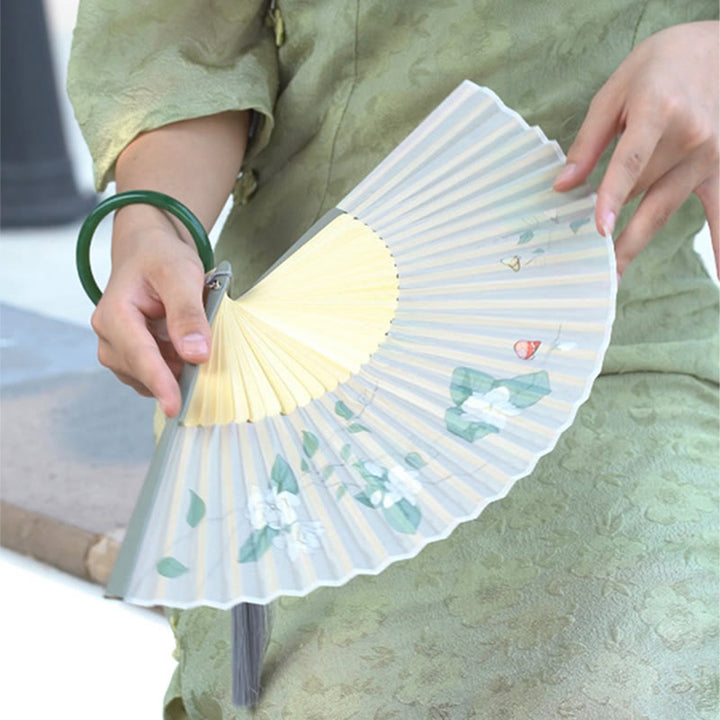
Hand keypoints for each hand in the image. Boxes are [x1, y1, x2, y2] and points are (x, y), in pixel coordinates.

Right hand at [91, 206, 210, 416]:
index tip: (174, 406)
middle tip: (206, 359)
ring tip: (192, 343)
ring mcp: (117, 347)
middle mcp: (108, 334)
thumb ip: (188, 314)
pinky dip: (172, 370)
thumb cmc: (161, 257)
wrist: (149, 250)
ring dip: (173, 371)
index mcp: (115, 313)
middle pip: (142, 371)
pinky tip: (184, 350)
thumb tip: (196, 355)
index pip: (139, 355)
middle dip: (173, 374)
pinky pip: (153, 374)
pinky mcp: (130, 355)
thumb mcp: (181, 275)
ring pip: (147, 377)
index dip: (159, 383)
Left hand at [553, 21, 718, 277]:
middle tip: (594, 274)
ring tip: (616, 277)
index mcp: (659, 113)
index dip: (613, 197)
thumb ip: (588, 142)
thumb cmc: (659, 66)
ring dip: (639, 243)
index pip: (630, 164)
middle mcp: (690, 138)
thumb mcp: (615, 92)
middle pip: (644, 195)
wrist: (716, 47)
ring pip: (666, 207)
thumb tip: (562, 185)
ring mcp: (710, 157)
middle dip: (616, 236)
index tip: (599, 229)